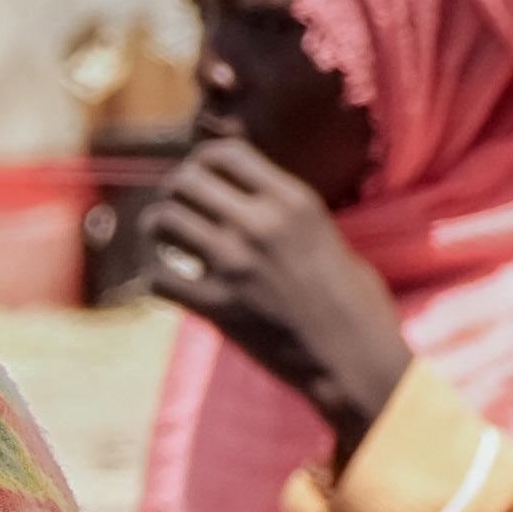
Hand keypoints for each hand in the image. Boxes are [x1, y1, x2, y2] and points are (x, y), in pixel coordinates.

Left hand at [149, 134, 411, 457]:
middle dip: (175, 192)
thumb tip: (246, 198)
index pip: (225, 152)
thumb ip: (284, 213)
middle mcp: (259, 224)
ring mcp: (233, 264)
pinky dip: (155, 278)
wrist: (357, 358)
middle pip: (183, 181)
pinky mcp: (216, 305)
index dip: (202, 161)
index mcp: (292, 200)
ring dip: (156, 229)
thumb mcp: (324, 235)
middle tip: (182, 210)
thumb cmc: (354, 300)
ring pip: (161, 220)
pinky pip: (156, 277)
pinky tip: (169, 282)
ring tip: (169, 241)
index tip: (201, 177)